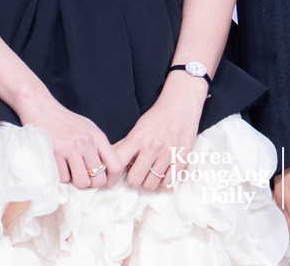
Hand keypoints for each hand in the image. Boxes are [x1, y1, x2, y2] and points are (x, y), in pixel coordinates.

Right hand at [16, 93, 123, 188]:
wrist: (42, 108)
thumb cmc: (66, 121)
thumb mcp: (89, 128)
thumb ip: (99, 147)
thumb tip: (108, 169)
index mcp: (98, 137)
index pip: (116, 165)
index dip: (113, 180)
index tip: (108, 183)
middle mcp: (86, 143)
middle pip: (98, 179)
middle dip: (92, 183)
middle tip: (84, 176)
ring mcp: (70, 148)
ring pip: (81, 182)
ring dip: (76, 181)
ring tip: (71, 171)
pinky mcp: (54, 153)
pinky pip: (63, 178)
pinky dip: (61, 176)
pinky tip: (59, 165)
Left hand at [113, 69, 209, 191]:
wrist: (182, 104)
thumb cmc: (157, 117)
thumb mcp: (137, 128)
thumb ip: (123, 145)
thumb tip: (107, 161)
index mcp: (137, 138)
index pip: (118, 164)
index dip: (115, 172)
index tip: (116, 173)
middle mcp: (152, 147)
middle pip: (134, 181)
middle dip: (134, 179)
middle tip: (137, 172)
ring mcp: (168, 154)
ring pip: (150, 185)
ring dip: (149, 180)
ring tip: (151, 171)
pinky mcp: (182, 158)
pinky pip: (168, 183)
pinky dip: (164, 180)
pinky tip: (164, 171)